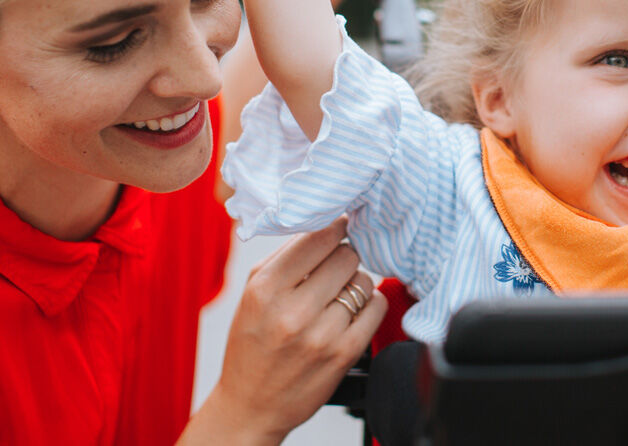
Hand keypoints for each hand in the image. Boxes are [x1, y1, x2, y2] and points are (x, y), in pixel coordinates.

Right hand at [197, 220, 385, 444]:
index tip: (340, 224)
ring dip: (355, 282)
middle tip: (335, 267)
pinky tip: (352, 311)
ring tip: (338, 295)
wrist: (251, 405)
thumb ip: (285, 257)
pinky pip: (376, 307)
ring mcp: (321, 335)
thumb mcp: (252, 294)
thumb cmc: (252, 343)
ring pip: (364, 281)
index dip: (334, 226)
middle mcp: (293, 311)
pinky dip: (369, 303)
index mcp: (265, 289)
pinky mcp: (344, 354)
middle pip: (346, 255)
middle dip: (344, 256)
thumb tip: (325, 224)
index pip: (317, 238)